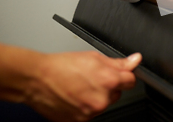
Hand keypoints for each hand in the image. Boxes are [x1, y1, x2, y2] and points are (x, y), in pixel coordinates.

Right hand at [25, 51, 141, 121]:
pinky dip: (84, 106)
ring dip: (96, 96)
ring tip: (79, 86)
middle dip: (108, 86)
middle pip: (117, 93)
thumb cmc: (61, 66)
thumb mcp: (94, 57)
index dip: (124, 75)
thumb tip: (135, 60)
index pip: (131, 81)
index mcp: (109, 81)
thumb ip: (118, 62)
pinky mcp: (79, 121)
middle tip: (91, 77)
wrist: (37, 79)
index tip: (119, 73)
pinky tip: (74, 96)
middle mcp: (101, 100)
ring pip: (102, 103)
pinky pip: (89, 113)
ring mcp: (90, 113)